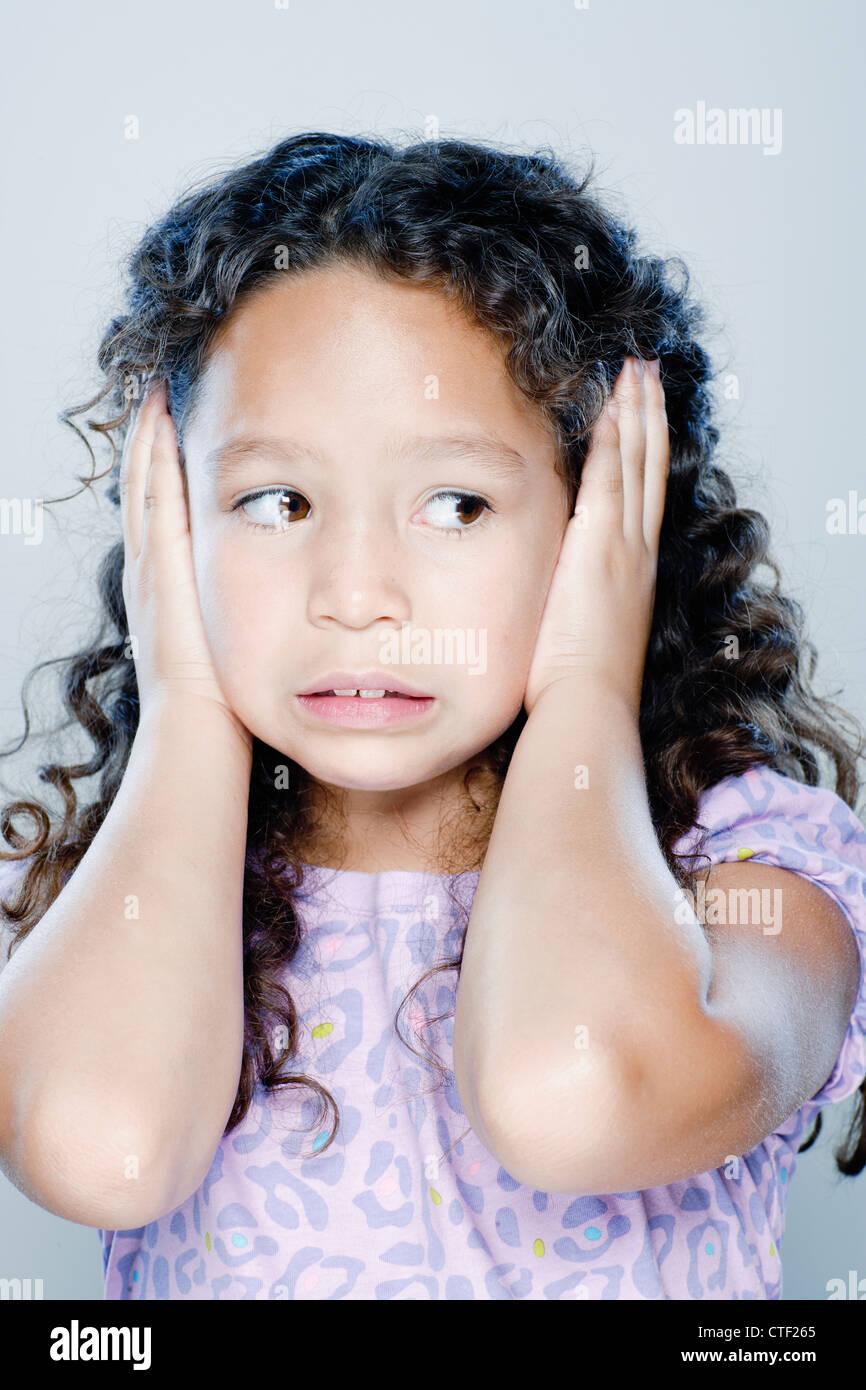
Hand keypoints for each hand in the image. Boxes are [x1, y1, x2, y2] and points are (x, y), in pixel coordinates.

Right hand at [119, 380, 252, 746]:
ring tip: (156, 395)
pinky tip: (163, 421)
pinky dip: (156, 459)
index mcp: (164, 587)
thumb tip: (293, 602)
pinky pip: (156, 499)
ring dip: (149, 438)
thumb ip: (253, 616)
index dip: (161, 473)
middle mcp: (149, 570)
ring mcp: (151, 566)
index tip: (173, 432)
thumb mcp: (236, 645)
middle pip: (143, 489)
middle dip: (150, 443)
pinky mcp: (162, 566)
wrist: (197, 729)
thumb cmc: (222, 703)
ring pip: (144, 485)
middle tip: (155, 396)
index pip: (159, 515)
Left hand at [522, 355, 668, 719]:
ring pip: (637, 463)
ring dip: (636, 412)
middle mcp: (637, 552)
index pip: (642, 496)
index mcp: (634, 572)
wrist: (587, 707)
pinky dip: (615, 438)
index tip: (641, 413)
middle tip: (647, 372)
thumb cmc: (576, 687)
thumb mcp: (581, 634)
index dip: (645, 451)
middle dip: (649, 416)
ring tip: (636, 370)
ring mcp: (623, 547)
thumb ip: (572, 603)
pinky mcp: (601, 547)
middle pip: (650, 467)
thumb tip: (552, 595)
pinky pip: (611, 478)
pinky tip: (610, 403)